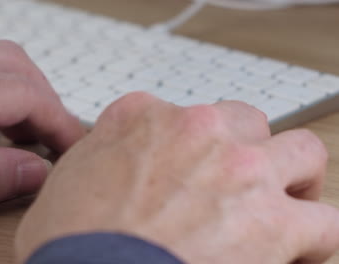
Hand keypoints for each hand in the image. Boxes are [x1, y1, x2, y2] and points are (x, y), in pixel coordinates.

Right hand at [15, 93, 338, 263]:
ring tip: (282, 206)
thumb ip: (99, 155)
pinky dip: (313, 238)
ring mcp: (240, 169)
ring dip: (295, 180)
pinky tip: (294, 251)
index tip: (190, 167)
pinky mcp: (272, 221)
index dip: (190, 145)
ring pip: (300, 154)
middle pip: (246, 124)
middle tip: (239, 180)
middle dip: (246, 150)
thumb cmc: (70, 241)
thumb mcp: (67, 179)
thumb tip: (110, 161)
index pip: (184, 116)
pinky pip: (323, 222)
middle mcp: (196, 131)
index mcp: (142, 118)